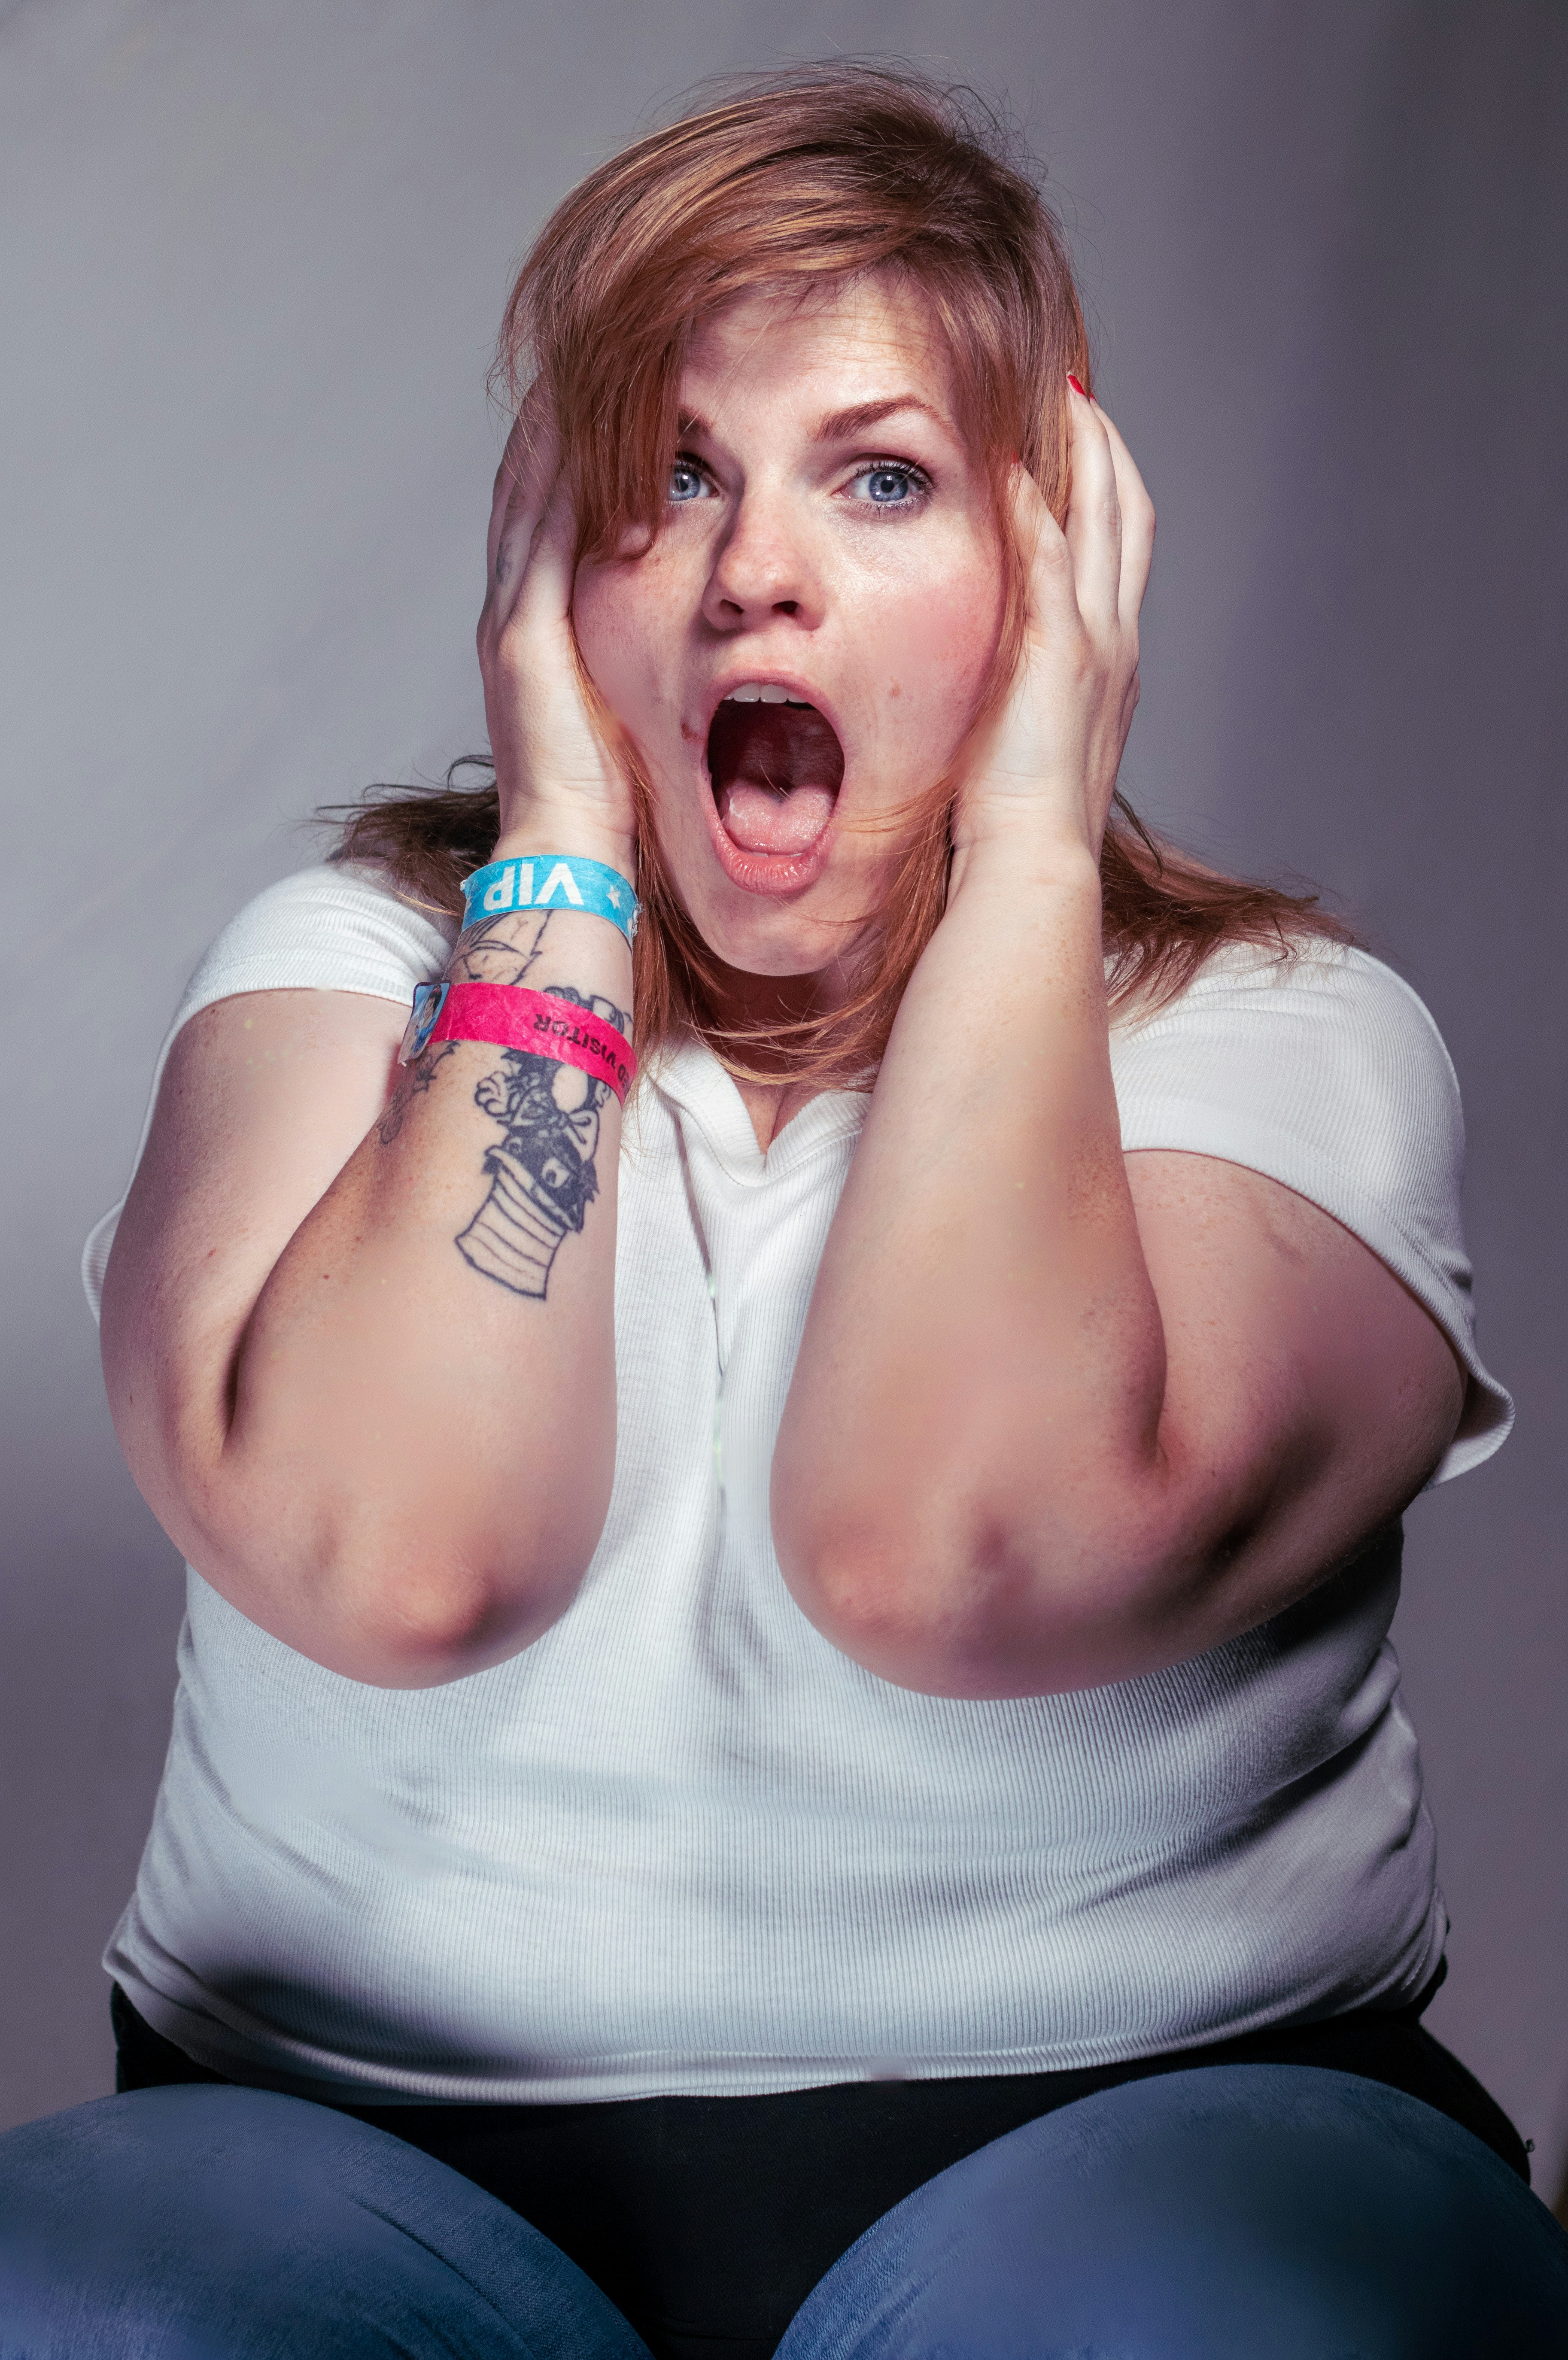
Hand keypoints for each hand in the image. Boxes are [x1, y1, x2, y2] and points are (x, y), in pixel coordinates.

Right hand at [477, 396, 636, 864]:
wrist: (567, 853)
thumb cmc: (607, 799)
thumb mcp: (623, 709)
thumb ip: (633, 663)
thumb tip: (683, 641)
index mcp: (530, 631)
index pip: (539, 518)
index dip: (557, 454)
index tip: (590, 395)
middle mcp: (510, 615)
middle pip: (524, 490)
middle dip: (549, 422)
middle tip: (581, 352)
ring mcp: (512, 624)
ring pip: (527, 500)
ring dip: (552, 432)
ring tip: (581, 365)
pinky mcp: (525, 640)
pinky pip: (544, 538)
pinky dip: (562, 481)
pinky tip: (587, 433)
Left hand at [957, 384, 1154, 859]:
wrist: (1038, 858)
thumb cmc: (1024, 820)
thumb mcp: (1033, 741)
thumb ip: (1029, 696)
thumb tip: (1002, 678)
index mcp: (1113, 663)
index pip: (1120, 555)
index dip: (1111, 496)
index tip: (1088, 450)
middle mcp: (1117, 641)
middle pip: (1127, 518)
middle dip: (1109, 452)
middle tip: (1083, 398)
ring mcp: (1095, 641)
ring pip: (1102, 520)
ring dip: (1084, 454)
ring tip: (1060, 400)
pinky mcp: (1060, 650)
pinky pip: (1050, 557)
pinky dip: (1036, 504)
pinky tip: (1011, 463)